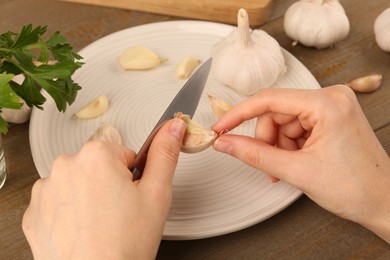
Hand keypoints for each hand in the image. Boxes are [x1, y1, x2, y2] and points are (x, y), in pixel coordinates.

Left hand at [22, 118, 185, 258]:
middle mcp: (65, 166)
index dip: (134, 179)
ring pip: (79, 184)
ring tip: (101, 225)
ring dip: (89, 198)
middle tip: (119, 214)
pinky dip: (70, 214)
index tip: (132, 199)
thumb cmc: (124, 244)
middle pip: (100, 167)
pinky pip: (59, 202)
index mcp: (96, 156)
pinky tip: (83, 231)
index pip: (125, 156)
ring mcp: (45, 190)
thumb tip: (173, 127)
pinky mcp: (34, 212)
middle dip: (111, 186)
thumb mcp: (156, 193)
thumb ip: (165, 154)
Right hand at [212, 85, 389, 242]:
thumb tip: (227, 143)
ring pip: (283, 122)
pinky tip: (293, 163)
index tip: (221, 127)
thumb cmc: (356, 188)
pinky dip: (288, 146)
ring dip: (277, 146)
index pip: (268, 99)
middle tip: (267, 163)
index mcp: (327, 103)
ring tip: (285, 169)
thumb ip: (255, 154)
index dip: (239, 114)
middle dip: (266, 139)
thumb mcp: (296, 171)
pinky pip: (296, 127)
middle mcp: (331, 98)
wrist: (384, 203)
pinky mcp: (331, 118)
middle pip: (276, 112)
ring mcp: (332, 108)